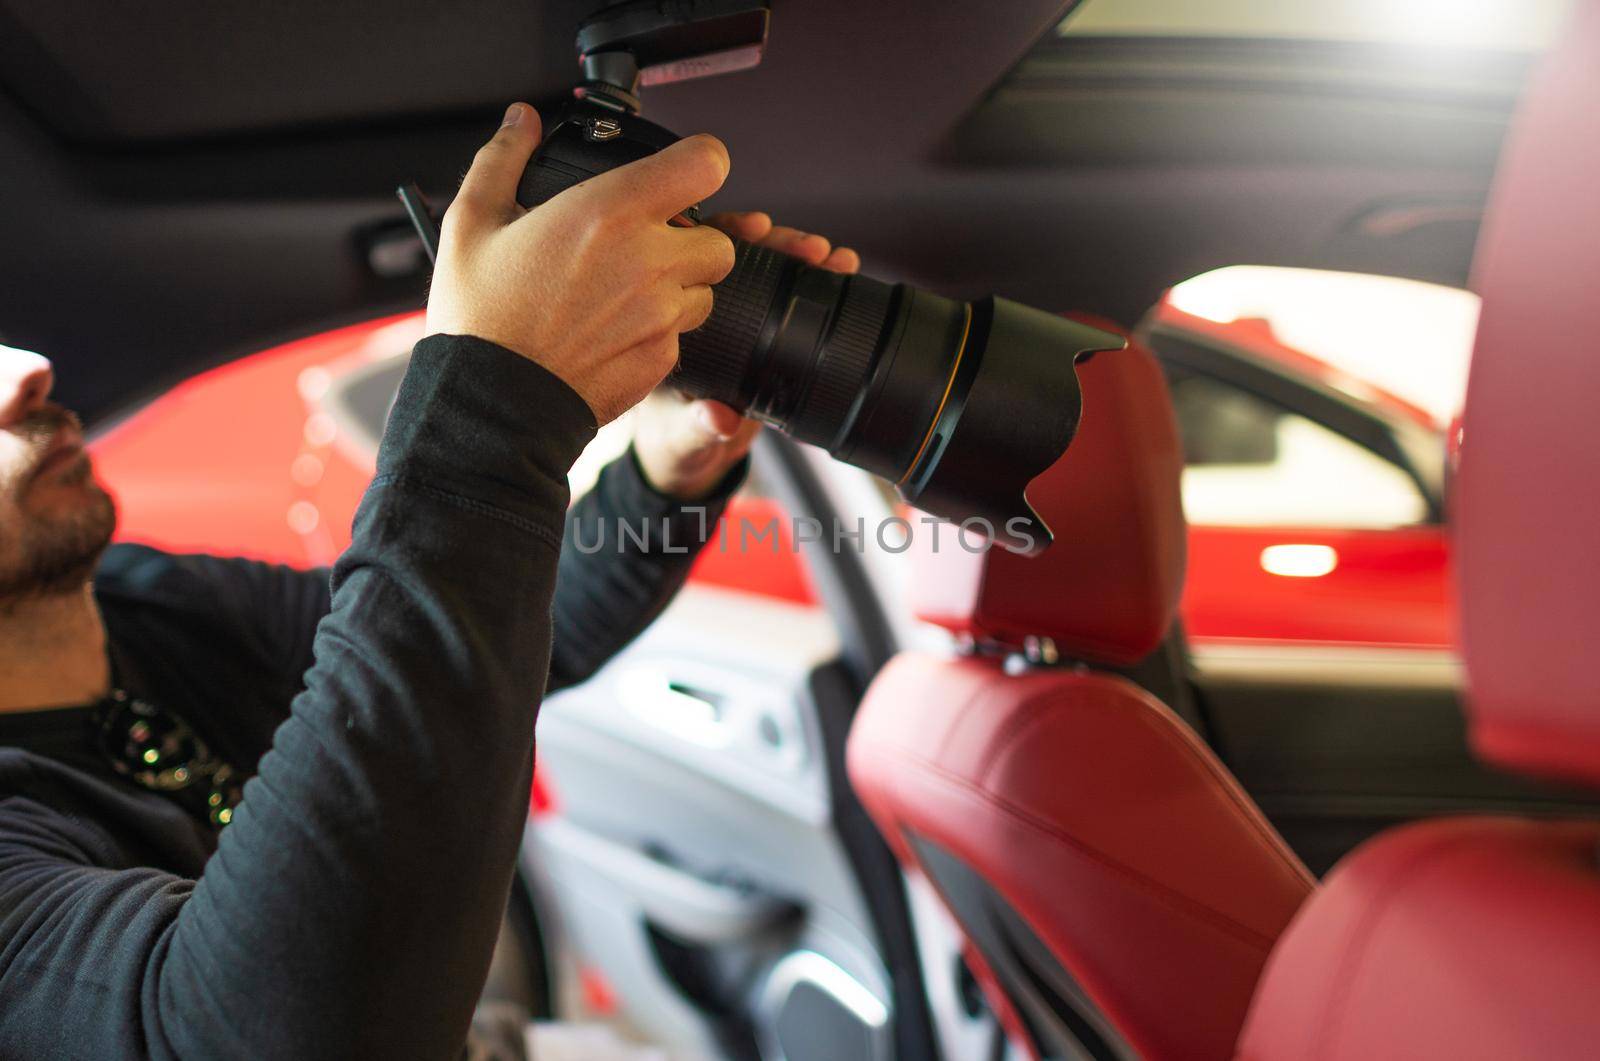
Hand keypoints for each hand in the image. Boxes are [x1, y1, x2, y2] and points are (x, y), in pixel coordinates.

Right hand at [427, 102, 736, 423]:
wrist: (491, 404)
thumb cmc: (481, 318)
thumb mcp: (471, 223)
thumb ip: (503, 160)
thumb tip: (521, 123)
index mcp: (609, 213)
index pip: (704, 164)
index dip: (700, 162)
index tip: (684, 170)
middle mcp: (648, 262)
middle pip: (718, 239)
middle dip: (691, 240)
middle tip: (645, 247)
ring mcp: (661, 315)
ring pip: (705, 290)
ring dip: (679, 287)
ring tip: (625, 293)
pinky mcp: (662, 359)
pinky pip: (681, 335)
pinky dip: (660, 331)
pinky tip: (613, 332)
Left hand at [632, 211, 860, 499]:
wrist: (694, 456)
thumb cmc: (675, 440)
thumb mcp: (684, 436)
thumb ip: (699, 427)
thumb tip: (719, 418)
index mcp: (668, 318)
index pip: (691, 258)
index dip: (722, 238)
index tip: (757, 232)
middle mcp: (699, 307)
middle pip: (736, 255)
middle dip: (778, 243)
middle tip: (811, 249)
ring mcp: (735, 317)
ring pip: (767, 269)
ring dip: (803, 256)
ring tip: (837, 259)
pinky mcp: (764, 330)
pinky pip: (790, 295)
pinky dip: (820, 280)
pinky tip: (846, 267)